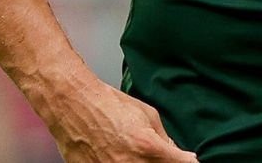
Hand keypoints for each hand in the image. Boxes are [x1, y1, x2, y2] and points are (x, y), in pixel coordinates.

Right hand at [44, 78, 198, 162]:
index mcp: (148, 147)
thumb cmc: (107, 104)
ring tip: (135, 152)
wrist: (72, 105)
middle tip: (157, 154)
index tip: (189, 160)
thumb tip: (175, 153)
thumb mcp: (147, 114)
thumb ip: (163, 138)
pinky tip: (119, 154)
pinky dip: (124, 162)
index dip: (189, 162)